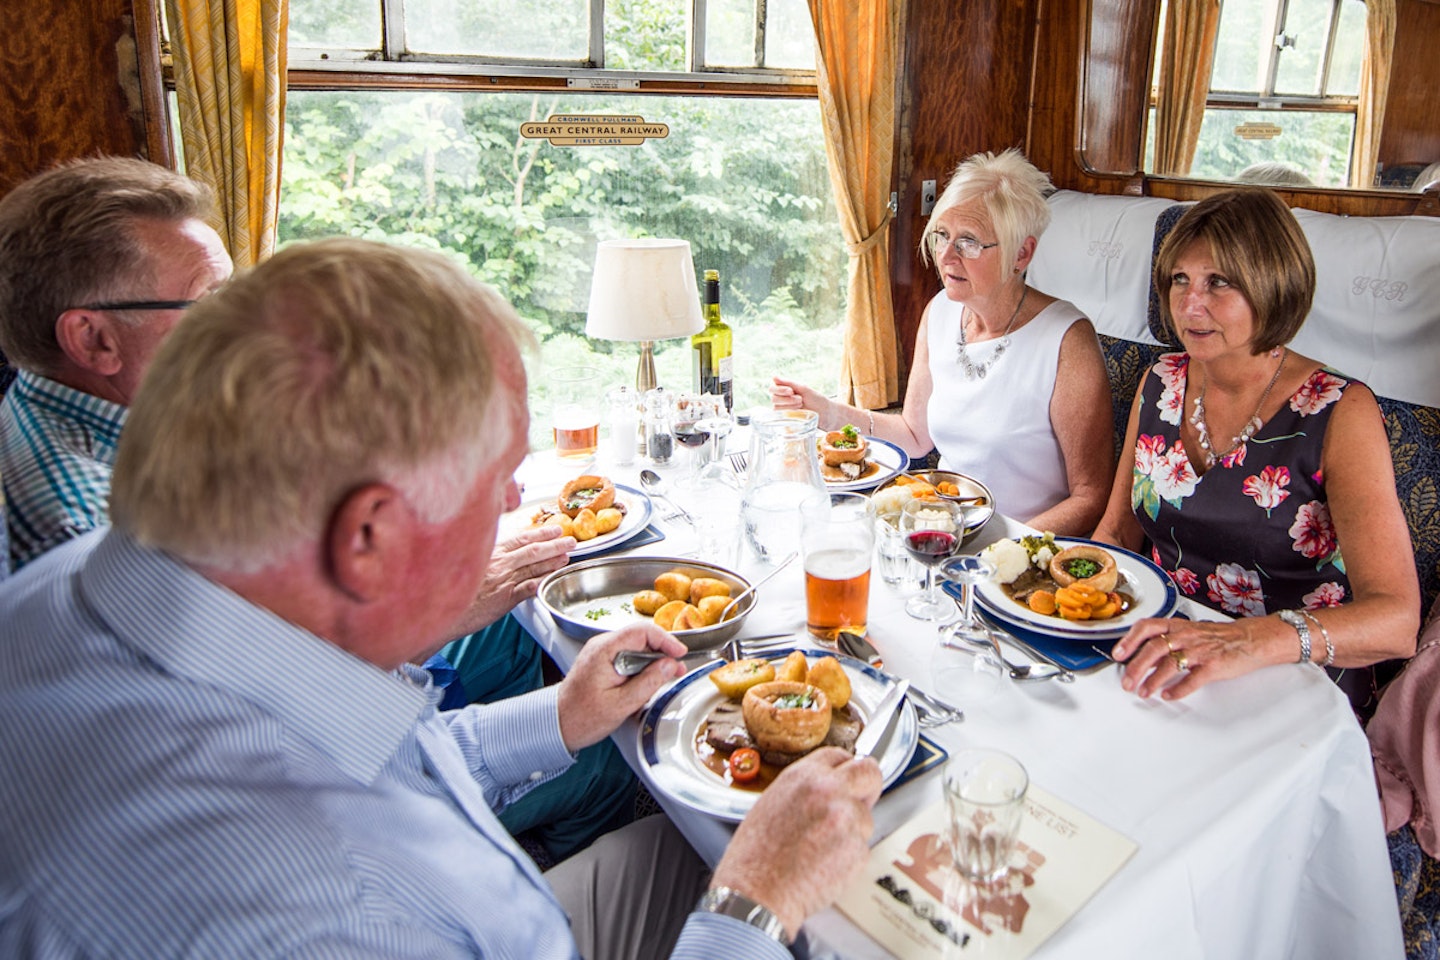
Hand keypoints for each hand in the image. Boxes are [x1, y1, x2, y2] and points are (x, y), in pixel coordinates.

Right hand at [449, 525, 574, 635]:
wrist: (441, 607)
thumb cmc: (452, 585)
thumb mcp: (468, 561)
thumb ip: (487, 554)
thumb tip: (501, 549)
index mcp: (491, 552)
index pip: (521, 538)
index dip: (541, 533)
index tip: (555, 530)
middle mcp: (499, 564)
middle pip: (533, 551)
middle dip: (555, 545)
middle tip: (571, 541)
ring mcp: (503, 581)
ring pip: (534, 568)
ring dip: (553, 562)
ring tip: (566, 558)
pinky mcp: (505, 599)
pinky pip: (528, 588)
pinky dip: (541, 582)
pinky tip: (551, 579)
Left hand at [554, 622, 687, 750]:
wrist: (557, 724)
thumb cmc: (582, 717)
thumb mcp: (622, 704)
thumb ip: (648, 683)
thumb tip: (670, 665)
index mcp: (604, 651)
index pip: (641, 632)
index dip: (665, 640)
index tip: (680, 653)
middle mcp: (601, 646)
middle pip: (640, 637)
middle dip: (662, 652)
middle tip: (677, 670)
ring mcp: (601, 652)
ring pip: (635, 647)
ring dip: (652, 661)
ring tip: (666, 677)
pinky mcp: (602, 661)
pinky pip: (627, 656)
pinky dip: (641, 666)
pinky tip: (648, 681)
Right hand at [709, 748, 882, 938]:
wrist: (757, 892)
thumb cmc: (756, 854)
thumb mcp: (774, 802)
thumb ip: (806, 789)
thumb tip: (831, 786)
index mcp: (804, 776)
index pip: (840, 755)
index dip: (846, 767)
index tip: (849, 777)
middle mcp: (830, 791)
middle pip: (869, 772)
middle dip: (869, 785)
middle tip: (862, 799)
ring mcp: (847, 820)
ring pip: (866, 818)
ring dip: (851, 831)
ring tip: (820, 849)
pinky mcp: (858, 850)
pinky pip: (862, 848)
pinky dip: (848, 858)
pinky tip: (824, 864)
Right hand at [770, 376, 829, 419]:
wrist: (827, 414)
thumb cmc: (817, 400)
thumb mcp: (803, 389)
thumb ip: (788, 383)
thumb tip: (773, 377)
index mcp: (785, 391)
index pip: (772, 389)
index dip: (780, 390)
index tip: (791, 391)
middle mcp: (783, 401)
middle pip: (773, 398)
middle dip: (787, 399)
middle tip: (800, 400)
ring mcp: (784, 412)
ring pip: (776, 408)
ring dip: (789, 406)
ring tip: (801, 406)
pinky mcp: (787, 422)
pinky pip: (780, 419)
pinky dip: (788, 415)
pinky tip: (798, 414)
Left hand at [1111, 616, 1276, 699]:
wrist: (1251, 639)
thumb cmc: (1218, 637)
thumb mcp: (1188, 634)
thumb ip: (1165, 645)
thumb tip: (1141, 661)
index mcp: (1177, 626)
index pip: (1147, 627)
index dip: (1130, 640)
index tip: (1117, 654)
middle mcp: (1186, 635)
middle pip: (1154, 648)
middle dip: (1136, 666)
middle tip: (1127, 682)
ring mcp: (1200, 650)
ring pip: (1170, 664)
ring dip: (1153, 680)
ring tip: (1144, 692)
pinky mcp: (1214, 666)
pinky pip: (1192, 679)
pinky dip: (1178, 689)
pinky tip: (1168, 695)